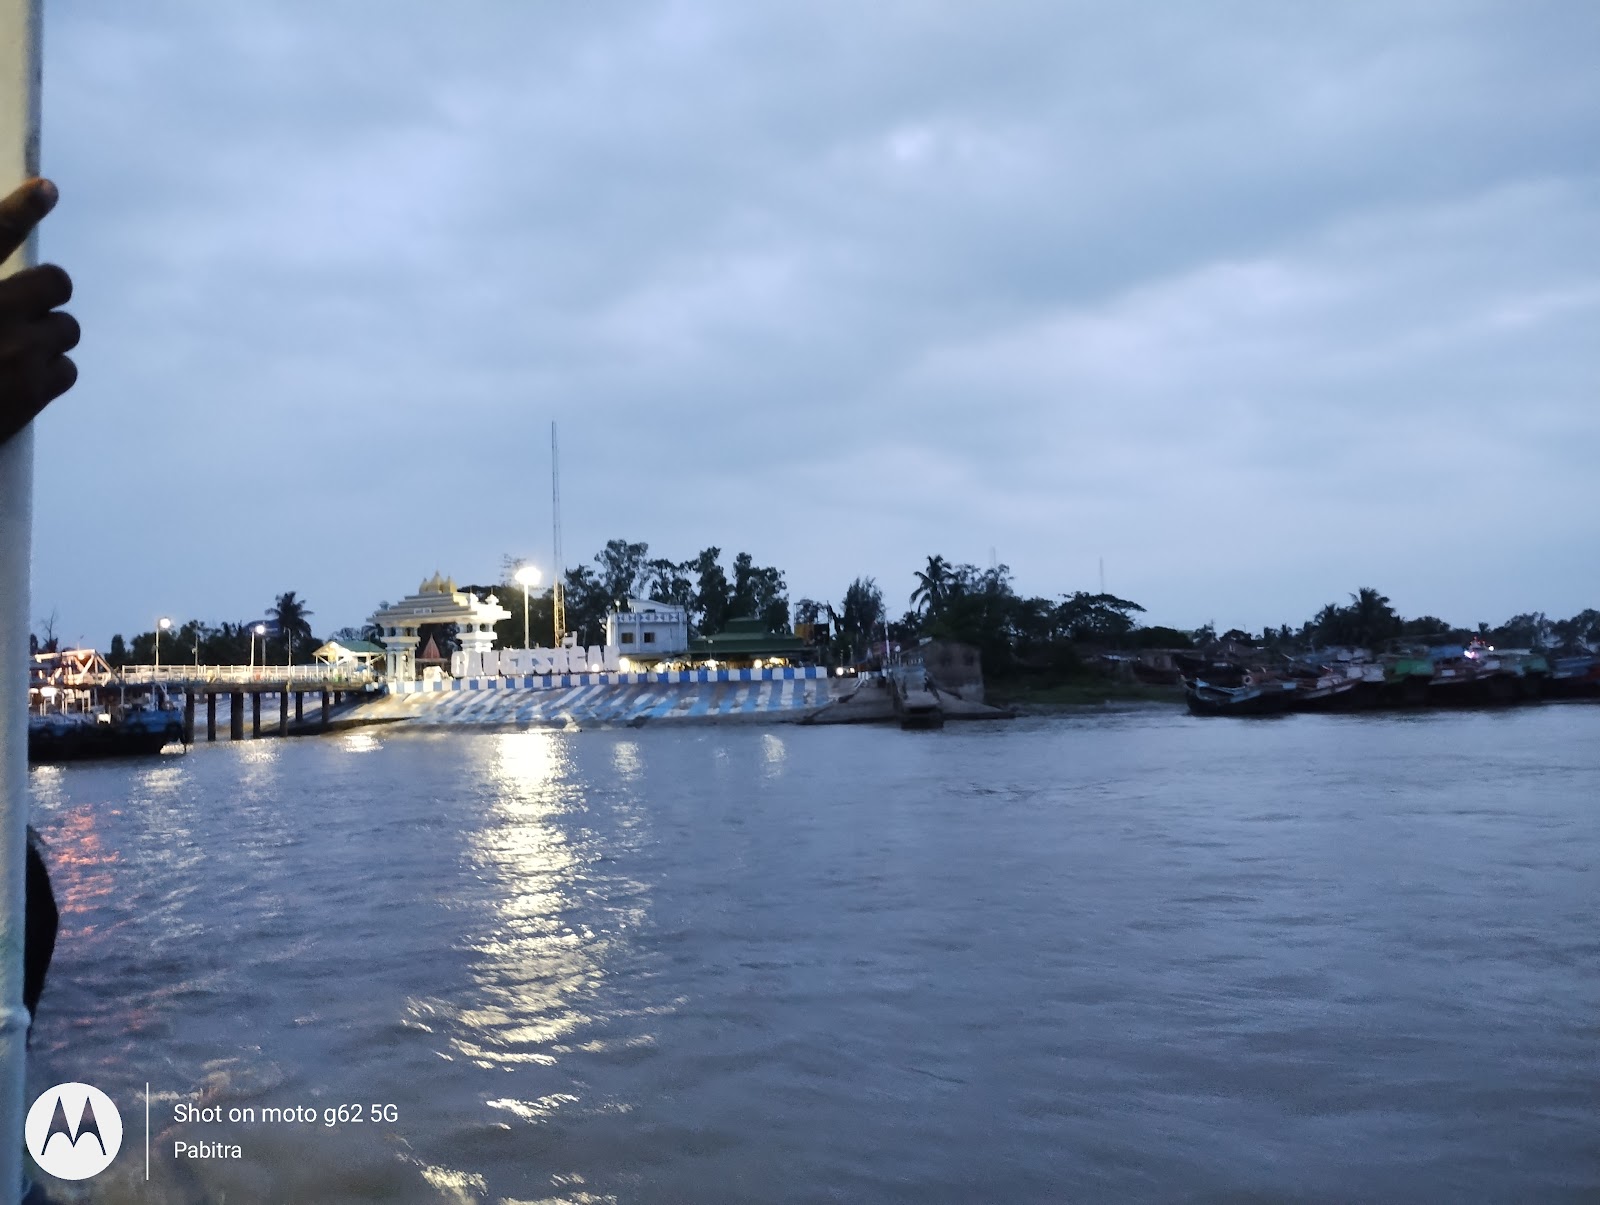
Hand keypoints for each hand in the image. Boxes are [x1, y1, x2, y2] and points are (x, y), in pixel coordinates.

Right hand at [0, 178, 77, 443]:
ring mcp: (15, 351)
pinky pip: (67, 369)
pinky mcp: (33, 392)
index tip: (47, 188)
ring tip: (13, 352)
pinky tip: (20, 382)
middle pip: (55, 282)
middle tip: (24, 309)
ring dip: (47, 337)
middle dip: (44, 293)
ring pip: (66, 328)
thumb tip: (12, 302)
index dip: (21, 209)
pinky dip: (49, 374)